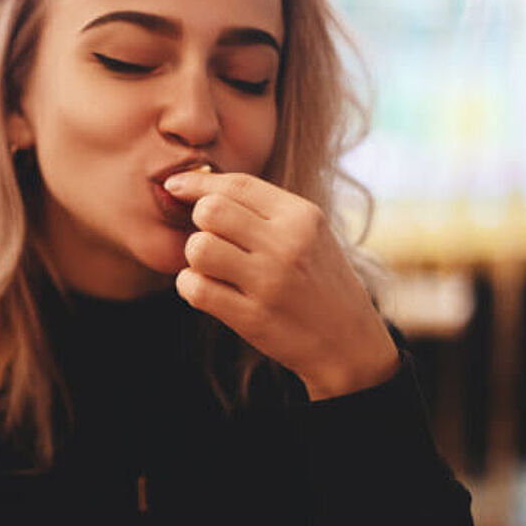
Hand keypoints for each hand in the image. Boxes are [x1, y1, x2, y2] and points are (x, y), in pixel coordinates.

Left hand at [163, 169, 397, 399]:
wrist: (349, 343)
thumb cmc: (320, 281)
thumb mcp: (310, 234)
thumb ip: (265, 210)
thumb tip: (201, 187)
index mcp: (303, 216)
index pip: (237, 185)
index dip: (197, 182)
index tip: (175, 186)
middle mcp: (287, 244)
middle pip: (211, 211)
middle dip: (199, 222)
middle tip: (212, 239)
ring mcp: (269, 282)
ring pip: (199, 248)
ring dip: (195, 257)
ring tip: (212, 267)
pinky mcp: (252, 317)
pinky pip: (195, 288)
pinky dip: (190, 286)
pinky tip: (207, 288)